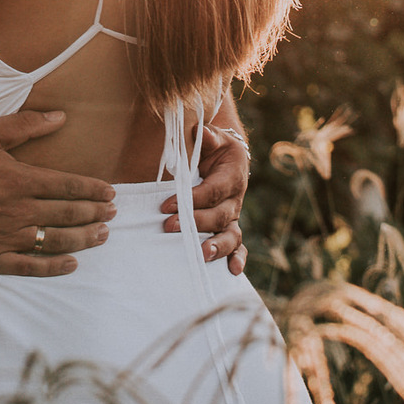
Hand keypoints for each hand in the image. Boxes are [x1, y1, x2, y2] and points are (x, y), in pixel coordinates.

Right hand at [0, 111, 116, 276]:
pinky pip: (30, 267)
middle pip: (67, 214)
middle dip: (94, 213)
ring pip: (55, 241)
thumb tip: (60, 117)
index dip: (92, 190)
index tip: (109, 193)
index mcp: (19, 180)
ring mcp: (6, 237)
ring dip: (84, 239)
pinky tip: (72, 264)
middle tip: (112, 214)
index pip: (67, 185)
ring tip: (102, 236)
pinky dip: (54, 266)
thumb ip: (25, 126)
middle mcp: (18, 211)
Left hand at [162, 123, 249, 275]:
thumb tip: (200, 132)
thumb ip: (207, 137)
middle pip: (220, 216)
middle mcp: (235, 199)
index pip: (213, 191)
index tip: (165, 205)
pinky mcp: (230, 228)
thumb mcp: (213, 138)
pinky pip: (238, 246)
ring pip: (231, 235)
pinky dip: (237, 259)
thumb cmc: (216, 148)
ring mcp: (233, 216)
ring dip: (217, 246)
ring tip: (201, 254)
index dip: (192, 199)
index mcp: (232, 175)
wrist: (229, 158)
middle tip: (168, 226)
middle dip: (194, 223)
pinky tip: (232, 271)